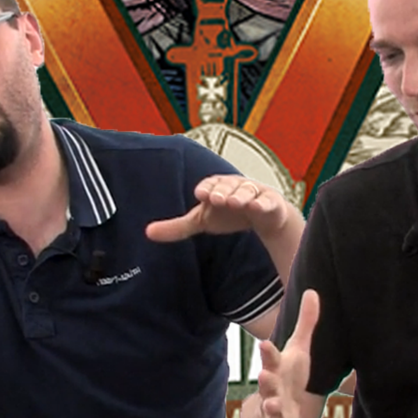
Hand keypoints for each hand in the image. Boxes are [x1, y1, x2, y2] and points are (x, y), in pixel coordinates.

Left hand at [146, 175, 294, 240]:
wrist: (263, 217)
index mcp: (216, 188)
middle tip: (217, 199)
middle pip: (228, 186)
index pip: (210, 184)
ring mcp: (254, 193)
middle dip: (223, 191)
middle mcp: (235, 187)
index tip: (201, 195)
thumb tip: (147, 233)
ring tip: (236, 202)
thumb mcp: (202, 221)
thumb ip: (177, 228)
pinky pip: (267, 201)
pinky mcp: (271, 202)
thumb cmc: (229, 214)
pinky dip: (263, 203)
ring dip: (241, 195)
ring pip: (247, 190)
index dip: (206, 188)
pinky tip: (257, 207)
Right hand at [253, 289, 320, 417]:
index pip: (272, 359)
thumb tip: (312, 290)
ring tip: (271, 402)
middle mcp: (272, 388)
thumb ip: (306, 324)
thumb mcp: (299, 351)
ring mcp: (274, 409)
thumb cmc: (290, 378)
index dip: (268, 352)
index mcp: (277, 369)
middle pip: (267, 381)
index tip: (265, 343)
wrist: (279, 414)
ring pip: (270, 407)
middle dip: (265, 377)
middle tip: (264, 372)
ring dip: (270, 405)